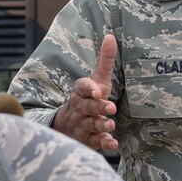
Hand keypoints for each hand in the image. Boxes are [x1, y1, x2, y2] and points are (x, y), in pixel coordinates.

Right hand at [52, 33, 118, 153]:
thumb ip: (104, 61)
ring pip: (90, 125)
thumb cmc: (88, 99)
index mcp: (80, 92)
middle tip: (110, 108)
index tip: (98, 91)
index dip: (89, 89)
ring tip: (111, 125)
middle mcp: (80, 108)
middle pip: (87, 107)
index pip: (82, 87)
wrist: (68, 126)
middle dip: (98, 107)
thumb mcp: (96, 80)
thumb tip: (110, 36)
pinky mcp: (88, 141)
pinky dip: (103, 143)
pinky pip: (95, 143)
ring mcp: (82, 125)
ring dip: (101, 125)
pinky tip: (113, 144)